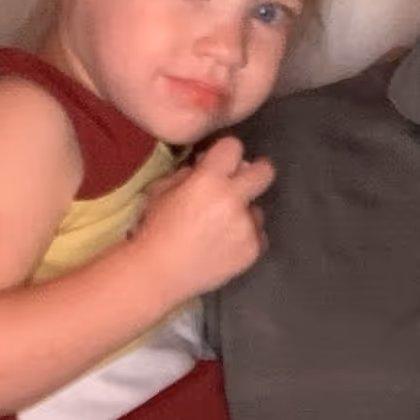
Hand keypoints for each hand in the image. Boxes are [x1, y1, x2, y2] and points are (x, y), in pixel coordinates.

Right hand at [134, 136, 272, 305]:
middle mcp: (233, 200)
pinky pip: (258, 236)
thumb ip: (189, 173)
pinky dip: (245, 238)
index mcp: (209, 179)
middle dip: (257, 172)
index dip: (226, 154)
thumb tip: (207, 165)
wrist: (158, 272)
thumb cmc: (154, 229)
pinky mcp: (252, 250)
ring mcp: (246, 227)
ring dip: (244, 214)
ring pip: (258, 210)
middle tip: (245, 182)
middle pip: (265, 172)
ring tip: (220, 229)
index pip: (234, 147)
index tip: (222, 163)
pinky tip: (225, 246)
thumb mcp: (162, 189)